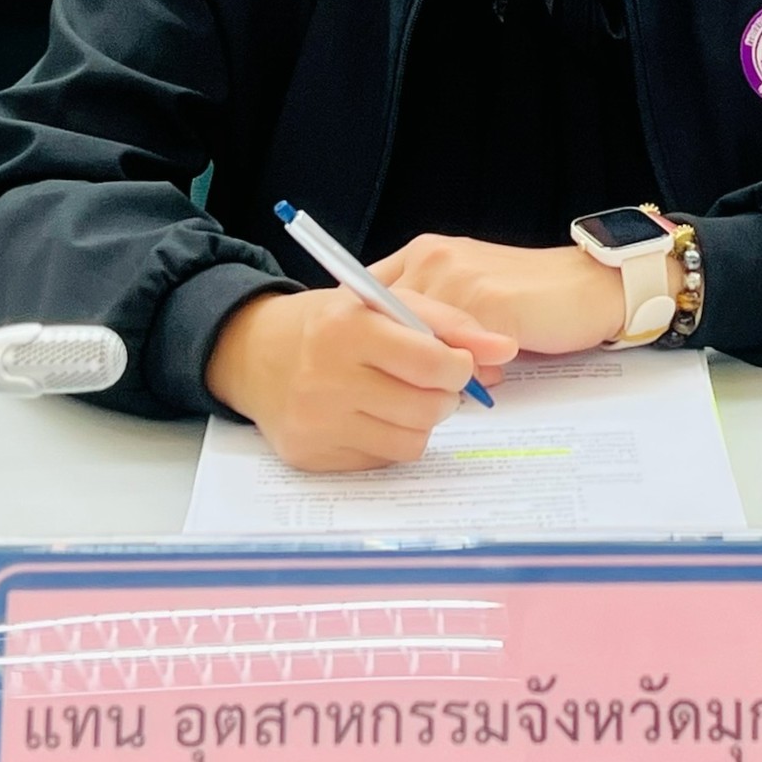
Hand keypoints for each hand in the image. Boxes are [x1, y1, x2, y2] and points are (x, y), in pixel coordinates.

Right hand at [204, 286, 515, 473]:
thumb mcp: (386, 302)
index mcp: (348, 328)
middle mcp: (327, 377)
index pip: (431, 363)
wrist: (255, 353)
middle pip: (427, 408)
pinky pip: (382, 460)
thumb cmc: (334, 322)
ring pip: (412, 441)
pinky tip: (373, 415)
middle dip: (443, 395)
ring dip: (421, 420)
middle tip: (431, 381)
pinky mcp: (311, 455)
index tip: (456, 362)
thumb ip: (451, 322)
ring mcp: (316, 422)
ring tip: (403, 396)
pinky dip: (390, 439)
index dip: (458, 366)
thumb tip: (506, 349)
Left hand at [370, 235, 628, 356]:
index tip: (376, 364)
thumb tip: (398, 363)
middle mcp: (434, 259)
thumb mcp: (469, 294)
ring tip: (468, 377)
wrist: (590, 284)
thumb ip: (433, 316)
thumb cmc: (530, 295)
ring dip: (439, 370)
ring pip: (419, 343)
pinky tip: (496, 372)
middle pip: (384, 324)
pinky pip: (459, 353)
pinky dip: (471, 372)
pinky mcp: (489, 303)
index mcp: (424, 253)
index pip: (366, 298)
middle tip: (421, 383)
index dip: (368, 336)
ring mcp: (459, 278)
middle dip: (399, 361)